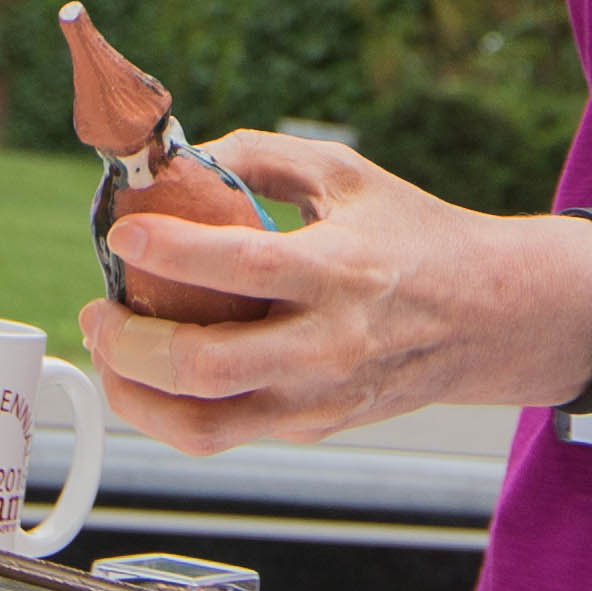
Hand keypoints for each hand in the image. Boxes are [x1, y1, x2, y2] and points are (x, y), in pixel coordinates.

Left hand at [71, 133, 591, 455]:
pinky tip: (147, 375)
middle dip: (128, 339)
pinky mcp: (310, 429)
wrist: (489, 317)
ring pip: (200, 423)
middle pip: (204, 363)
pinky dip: (166, 410)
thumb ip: (259, 155)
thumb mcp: (347, 175)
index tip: (123, 230)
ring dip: (133, 390)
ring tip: (108, 349)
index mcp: (340, 270)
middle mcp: (328, 345)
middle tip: (101, 305)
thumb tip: (177, 157)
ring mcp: (318, 399)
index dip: (168, 249)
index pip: (239, 266)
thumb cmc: (416, 239)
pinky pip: (219, 435)